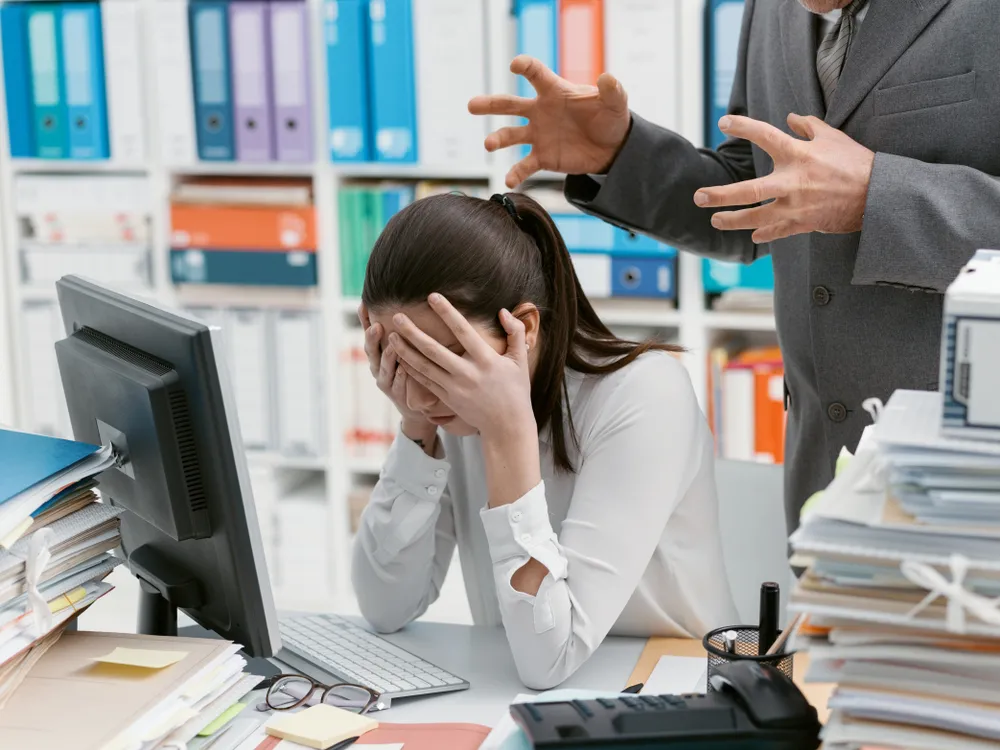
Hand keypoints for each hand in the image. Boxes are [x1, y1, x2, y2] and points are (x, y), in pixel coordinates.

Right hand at [358, 304, 434, 444]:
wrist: (415, 404)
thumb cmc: (410, 371)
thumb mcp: (404, 349)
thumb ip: (403, 330)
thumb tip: (405, 303)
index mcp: (378, 353)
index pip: (369, 333)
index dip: (364, 320)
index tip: (363, 304)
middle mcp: (377, 366)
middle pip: (371, 351)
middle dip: (372, 339)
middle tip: (377, 326)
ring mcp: (385, 381)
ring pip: (383, 368)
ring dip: (387, 357)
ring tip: (392, 347)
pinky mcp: (395, 395)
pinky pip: (397, 385)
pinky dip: (399, 377)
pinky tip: (403, 370)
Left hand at [388, 294, 536, 440]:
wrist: (507, 425)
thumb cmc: (516, 390)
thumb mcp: (520, 360)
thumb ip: (515, 332)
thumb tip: (503, 311)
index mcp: (486, 360)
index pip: (462, 331)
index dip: (446, 312)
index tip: (432, 296)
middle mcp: (467, 373)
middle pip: (433, 349)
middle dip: (413, 332)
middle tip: (397, 315)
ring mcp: (454, 387)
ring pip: (424, 366)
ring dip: (405, 350)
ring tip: (390, 335)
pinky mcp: (447, 398)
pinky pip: (424, 381)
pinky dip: (410, 368)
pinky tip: (399, 356)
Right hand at [468, 55, 631, 187]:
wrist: (612, 148)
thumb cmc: (610, 118)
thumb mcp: (616, 102)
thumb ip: (612, 90)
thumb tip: (608, 78)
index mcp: (554, 92)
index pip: (536, 75)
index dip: (525, 67)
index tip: (515, 66)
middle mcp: (540, 111)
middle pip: (510, 104)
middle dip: (490, 104)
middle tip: (472, 106)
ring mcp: (538, 135)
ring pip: (511, 135)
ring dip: (498, 139)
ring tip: (489, 144)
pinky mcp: (543, 157)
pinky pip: (524, 166)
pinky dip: (516, 174)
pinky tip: (508, 181)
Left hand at [693, 113, 875, 243]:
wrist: (878, 195)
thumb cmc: (856, 163)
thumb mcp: (833, 137)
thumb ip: (808, 127)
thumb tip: (790, 119)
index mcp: (799, 155)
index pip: (764, 135)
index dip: (743, 127)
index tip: (723, 122)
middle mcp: (792, 182)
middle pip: (748, 191)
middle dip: (720, 195)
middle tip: (698, 197)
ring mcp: (795, 206)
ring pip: (756, 217)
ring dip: (733, 221)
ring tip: (716, 221)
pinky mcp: (803, 224)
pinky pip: (776, 231)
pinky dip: (764, 233)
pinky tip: (753, 233)